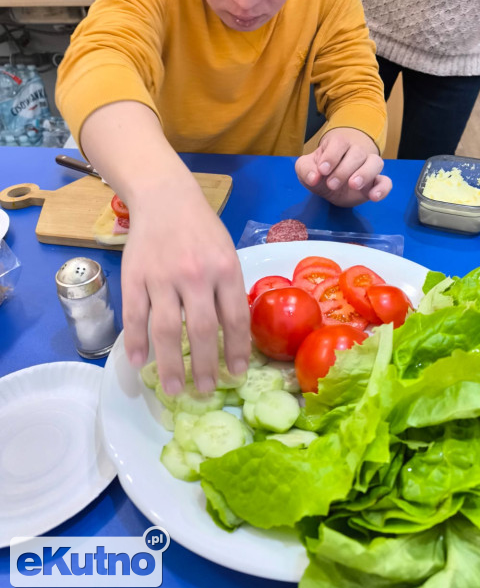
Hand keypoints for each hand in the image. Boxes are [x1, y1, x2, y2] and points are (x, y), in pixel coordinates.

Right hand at [121, 171, 250, 394]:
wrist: (165, 197)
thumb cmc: (202, 229)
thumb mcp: (227, 252)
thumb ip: (228, 289)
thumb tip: (232, 335)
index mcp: (225, 269)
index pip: (234, 319)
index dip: (235, 351)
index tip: (236, 375)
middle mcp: (196, 275)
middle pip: (201, 330)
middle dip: (204, 366)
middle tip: (205, 390)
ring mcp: (162, 276)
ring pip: (166, 329)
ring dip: (170, 364)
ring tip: (175, 388)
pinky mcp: (135, 276)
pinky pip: (135, 316)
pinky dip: (136, 342)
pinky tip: (139, 363)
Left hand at [295, 127, 391, 206]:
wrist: (329, 187)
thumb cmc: (319, 172)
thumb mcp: (305, 169)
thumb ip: (305, 169)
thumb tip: (314, 177)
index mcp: (338, 145)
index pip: (340, 142)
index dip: (332, 155)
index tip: (322, 170)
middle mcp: (356, 152)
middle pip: (358, 153)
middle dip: (344, 170)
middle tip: (332, 184)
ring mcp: (368, 167)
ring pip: (375, 162)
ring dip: (365, 174)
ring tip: (353, 185)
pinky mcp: (375, 183)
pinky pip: (386, 182)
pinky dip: (382, 189)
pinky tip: (373, 197)